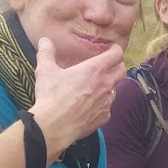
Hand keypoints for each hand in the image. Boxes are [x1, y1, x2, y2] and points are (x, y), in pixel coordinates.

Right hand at [28, 37, 124, 157]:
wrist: (53, 126)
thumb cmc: (51, 97)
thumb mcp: (45, 71)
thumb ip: (47, 53)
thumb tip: (45, 40)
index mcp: (94, 70)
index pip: (116, 55)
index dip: (116, 49)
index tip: (111, 49)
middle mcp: (105, 85)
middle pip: (122, 71)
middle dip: (117, 66)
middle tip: (108, 65)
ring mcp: (106, 102)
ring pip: (114, 90)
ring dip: (108, 87)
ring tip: (95, 87)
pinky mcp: (104, 117)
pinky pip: (107, 108)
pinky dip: (101, 105)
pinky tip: (89, 106)